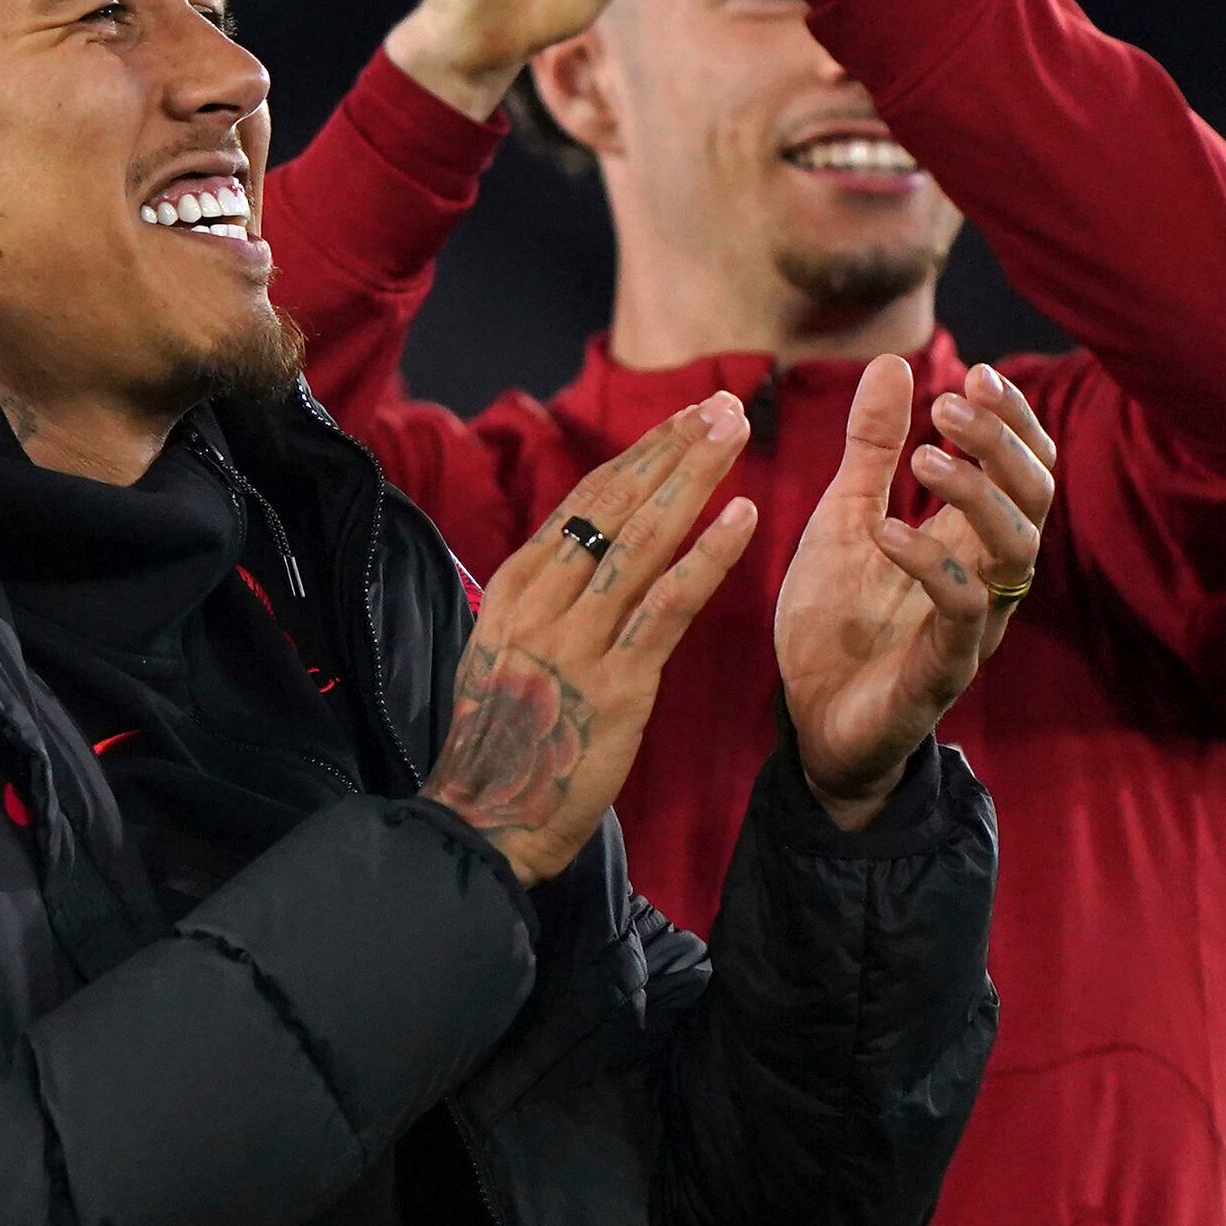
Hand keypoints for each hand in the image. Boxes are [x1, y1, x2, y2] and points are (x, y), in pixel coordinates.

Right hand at [424, 394, 760, 884]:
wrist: (484, 820)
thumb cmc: (501, 742)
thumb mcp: (504, 651)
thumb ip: (542, 601)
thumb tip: (579, 555)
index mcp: (514, 588)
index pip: (585, 502)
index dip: (640, 455)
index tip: (683, 419)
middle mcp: (542, 602)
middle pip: (616, 506)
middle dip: (673, 450)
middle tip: (722, 405)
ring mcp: (578, 641)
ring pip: (643, 541)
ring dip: (693, 481)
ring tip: (734, 434)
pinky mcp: (617, 685)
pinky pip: (668, 607)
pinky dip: (707, 557)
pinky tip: (741, 518)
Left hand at [774, 359, 1055, 822]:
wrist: (809, 722)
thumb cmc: (836, 622)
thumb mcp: (845, 517)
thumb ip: (871, 448)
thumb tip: (893, 362)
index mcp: (968, 541)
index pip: (1025, 469)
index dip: (1013, 420)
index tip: (974, 374)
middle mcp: (987, 580)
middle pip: (1036, 500)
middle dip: (1003, 445)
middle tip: (951, 404)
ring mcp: (971, 627)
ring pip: (1015, 552)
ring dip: (976, 495)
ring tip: (924, 457)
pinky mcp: (942, 671)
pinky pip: (961, 613)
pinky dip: (930, 563)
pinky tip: (886, 530)